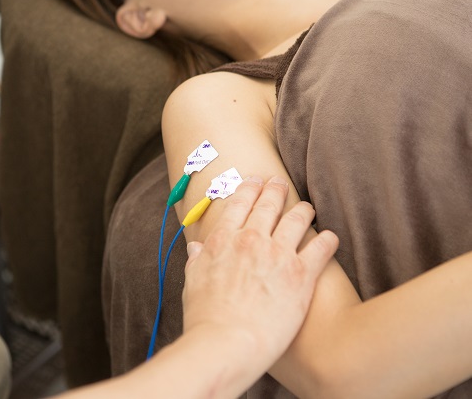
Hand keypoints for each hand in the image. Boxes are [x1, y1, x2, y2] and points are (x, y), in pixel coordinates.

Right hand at [182, 176, 337, 364]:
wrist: (228, 344)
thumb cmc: (206, 319)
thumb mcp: (193, 284)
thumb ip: (197, 261)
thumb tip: (195, 247)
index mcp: (224, 240)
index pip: (239, 203)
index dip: (249, 188)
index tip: (255, 180)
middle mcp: (252, 239)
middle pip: (269, 204)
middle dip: (277, 189)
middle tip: (282, 182)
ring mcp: (278, 254)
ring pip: (297, 219)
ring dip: (303, 209)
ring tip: (307, 208)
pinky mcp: (301, 274)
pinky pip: (321, 248)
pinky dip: (328, 240)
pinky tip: (331, 238)